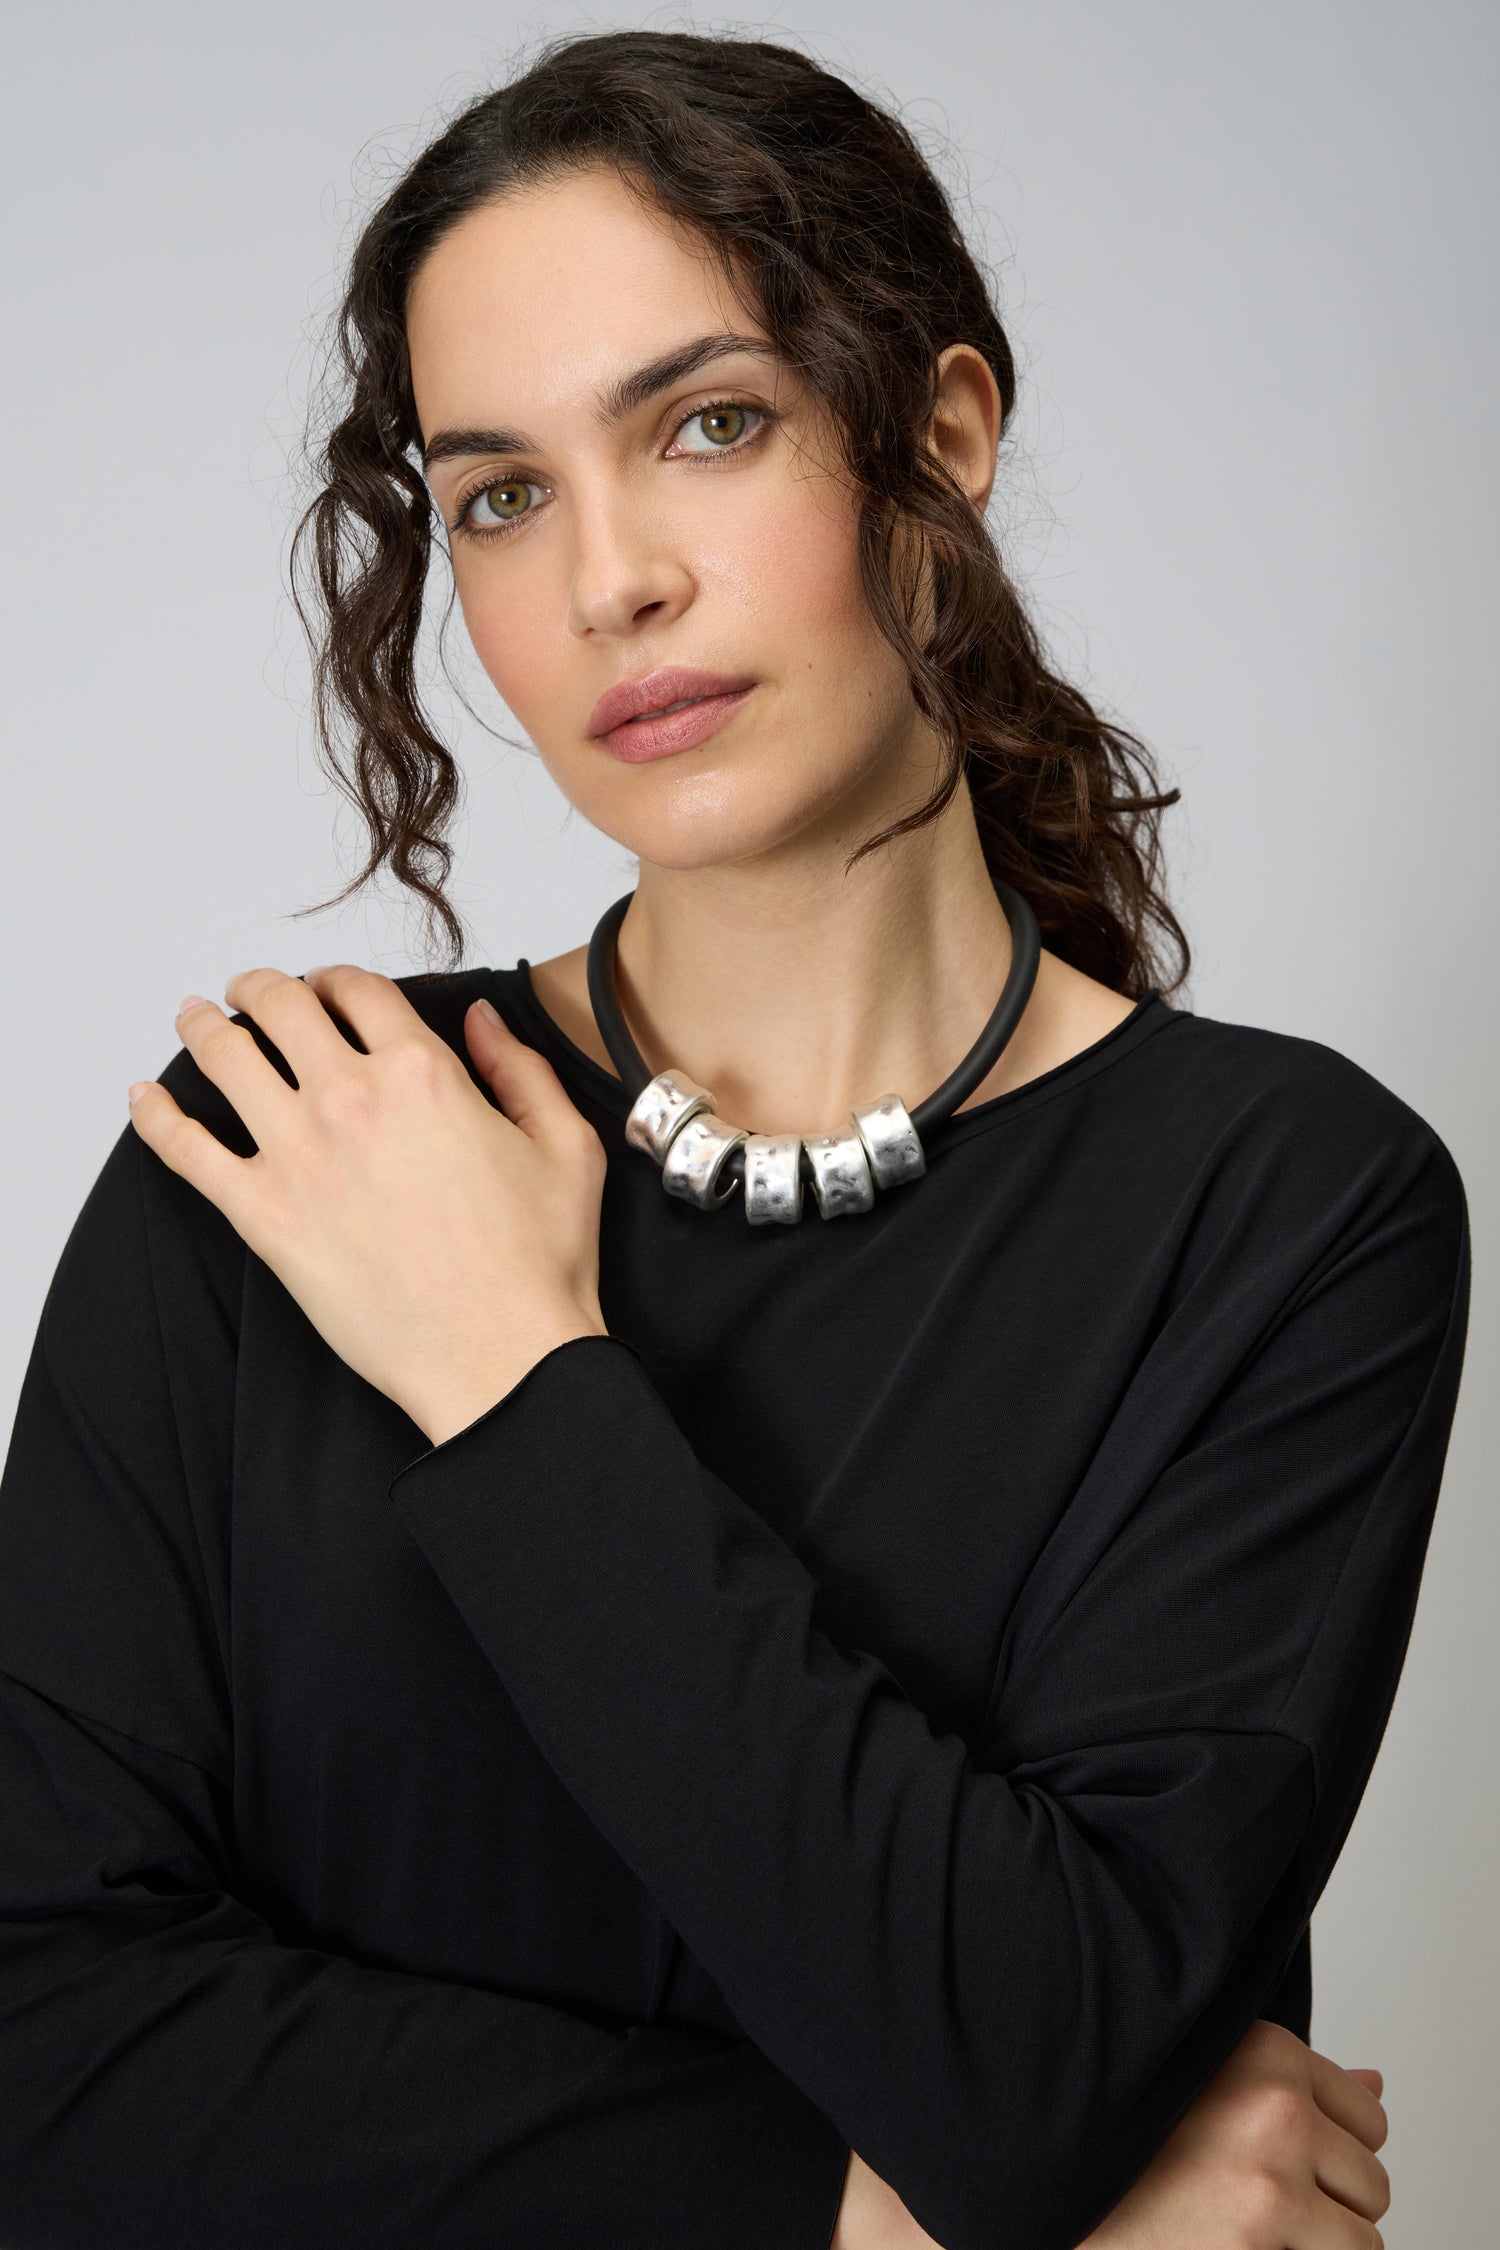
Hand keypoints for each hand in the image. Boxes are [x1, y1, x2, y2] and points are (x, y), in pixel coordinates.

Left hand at [127, 967, 608, 1443]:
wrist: (500, 1356)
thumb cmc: (537, 1266)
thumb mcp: (565, 1146)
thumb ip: (520, 1068)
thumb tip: (481, 1019)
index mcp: (425, 1074)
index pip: (359, 990)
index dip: (336, 978)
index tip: (325, 987)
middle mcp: (352, 1099)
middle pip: (281, 1007)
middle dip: (259, 988)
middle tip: (247, 990)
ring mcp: (298, 1156)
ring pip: (225, 1060)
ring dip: (204, 1026)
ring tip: (195, 1017)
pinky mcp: (264, 1216)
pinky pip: (186, 1150)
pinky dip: (155, 1116)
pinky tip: (144, 1098)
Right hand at [832, 2020, 1388, 2249]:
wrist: (1021, 2186)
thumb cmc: (1097, 2124)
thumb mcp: (1192, 2069)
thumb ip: (1281, 2074)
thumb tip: (1376, 2084)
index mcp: (1259, 2047)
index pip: (1362, 2109)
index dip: (1325, 2144)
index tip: (1276, 2159)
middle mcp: (1274, 2109)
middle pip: (1370, 2173)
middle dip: (1327, 2194)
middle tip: (1249, 2198)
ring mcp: (1271, 2185)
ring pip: (1364, 2230)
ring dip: (1319, 2238)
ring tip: (1241, 2227)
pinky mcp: (1259, 2243)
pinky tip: (1235, 2242)